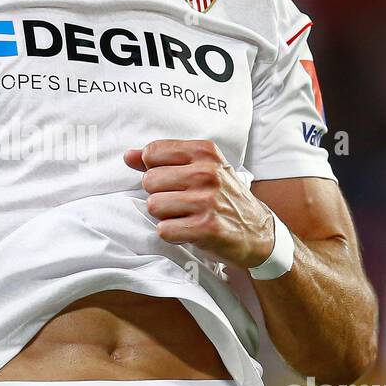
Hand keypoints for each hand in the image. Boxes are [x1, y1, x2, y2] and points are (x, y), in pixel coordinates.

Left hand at [123, 139, 274, 269]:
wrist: (258, 231)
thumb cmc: (222, 197)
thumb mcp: (200, 169)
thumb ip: (161, 160)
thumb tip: (128, 155)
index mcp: (204, 152)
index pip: (153, 152)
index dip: (154, 170)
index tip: (172, 180)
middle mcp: (206, 172)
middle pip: (149, 181)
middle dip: (160, 195)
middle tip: (182, 202)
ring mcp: (207, 200)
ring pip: (154, 205)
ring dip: (165, 216)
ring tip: (186, 216)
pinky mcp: (206, 227)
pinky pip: (163, 229)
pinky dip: (172, 234)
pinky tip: (189, 231)